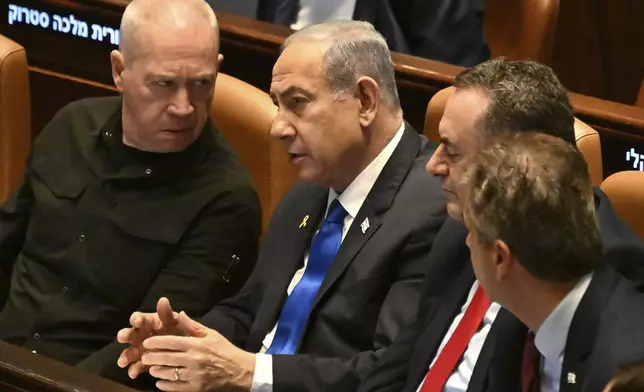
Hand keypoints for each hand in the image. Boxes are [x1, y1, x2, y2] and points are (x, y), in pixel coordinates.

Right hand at [117, 297, 196, 378]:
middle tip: (122, 337)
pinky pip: (136, 366)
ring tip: (122, 362)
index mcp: (148, 323)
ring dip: (125, 356)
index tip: (136, 320)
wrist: (183, 348)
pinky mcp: (143, 363)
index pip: (140, 318)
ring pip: (129, 352)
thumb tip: (163, 300)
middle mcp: (140, 335)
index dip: (137, 318)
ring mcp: (140, 350)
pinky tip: (133, 373)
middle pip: (130, 334)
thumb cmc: (177, 330)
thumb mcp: (174, 321)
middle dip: (125, 335)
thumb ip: (167, 313)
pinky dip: (134, 370)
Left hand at [141, 312, 255, 391]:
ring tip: (152, 369)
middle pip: (167, 358)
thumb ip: (193, 326)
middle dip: (152, 357)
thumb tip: (179, 314)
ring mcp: (195, 375)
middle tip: (144, 356)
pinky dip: (165, 386)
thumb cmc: (224, 350)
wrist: (240, 370)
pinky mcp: (197, 388)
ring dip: (157, 371)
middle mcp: (194, 359)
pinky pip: (176, 387)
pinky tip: (159, 383)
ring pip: (170, 374)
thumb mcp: (211, 334)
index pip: (172, 342)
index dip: (156, 342)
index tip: (147, 343)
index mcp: (197, 344)